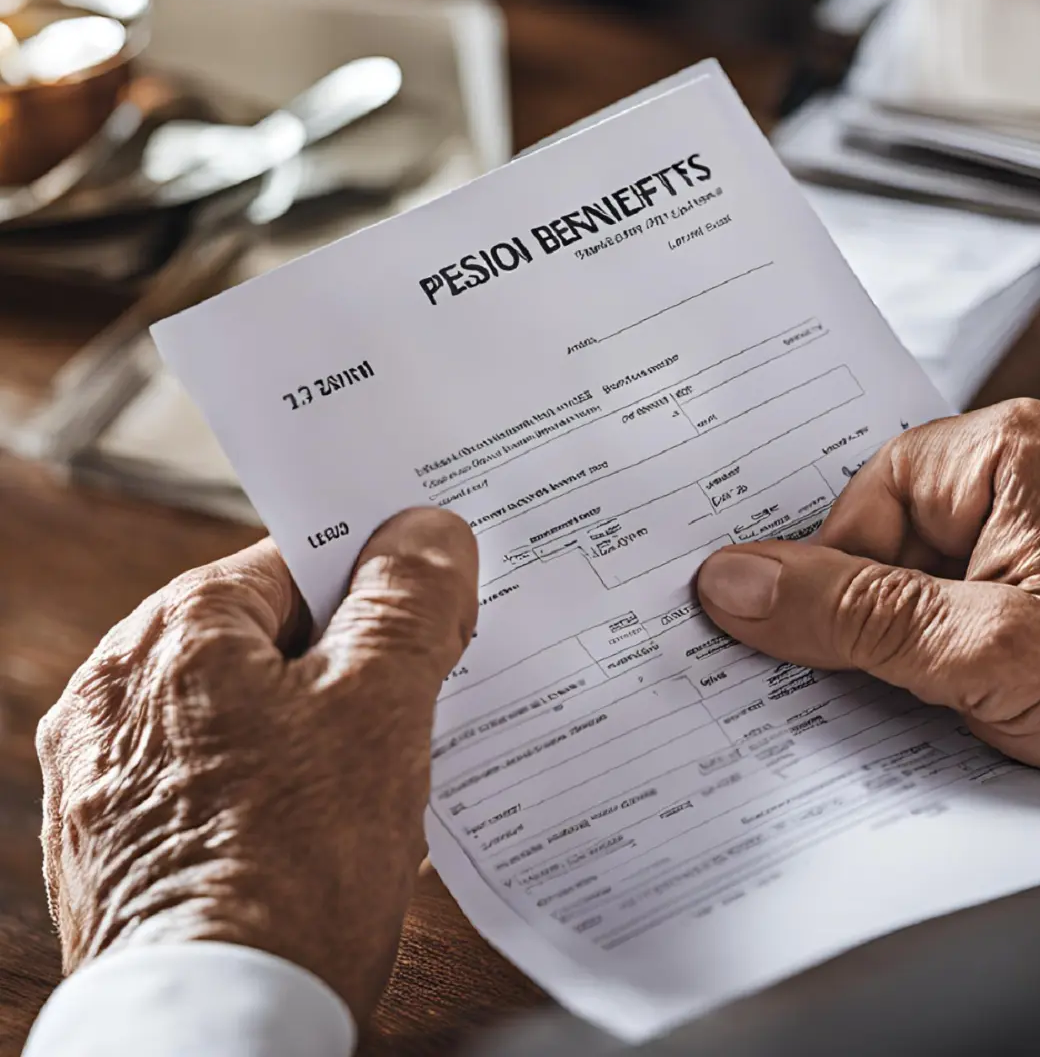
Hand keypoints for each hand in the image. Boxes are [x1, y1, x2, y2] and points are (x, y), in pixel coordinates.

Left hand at [36, 508, 477, 1022]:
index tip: (428, 614)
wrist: (220, 1025)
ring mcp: (109, 767)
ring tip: (372, 770)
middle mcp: (119, 687)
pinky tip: (321, 820)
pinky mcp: (117, 835)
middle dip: (350, 659)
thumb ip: (409, 601)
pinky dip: (272, 778)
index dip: (377, 580)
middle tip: (413, 700)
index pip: (297, 560)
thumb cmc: (293, 865)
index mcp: (175, 631)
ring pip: (246, 704)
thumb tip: (429, 534)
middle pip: (269, 633)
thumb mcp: (381, 705)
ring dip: (316, 722)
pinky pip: (216, 769)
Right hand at [697, 400, 1039, 788]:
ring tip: (923, 689)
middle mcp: (1004, 478)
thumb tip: (739, 583)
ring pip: (889, 579)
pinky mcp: (1010, 580)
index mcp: (1002, 453)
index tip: (792, 636)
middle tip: (873, 673)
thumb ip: (857, 615)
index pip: (855, 500)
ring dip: (885, 642)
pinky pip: (921, 605)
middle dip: (856, 612)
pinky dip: (909, 655)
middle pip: (867, 538)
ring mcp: (1009, 531)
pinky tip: (931, 693)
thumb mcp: (988, 655)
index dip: (825, 577)